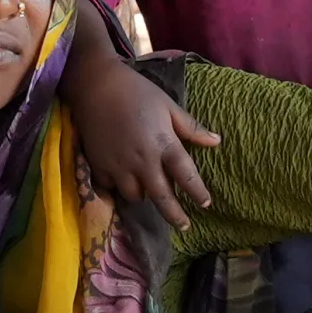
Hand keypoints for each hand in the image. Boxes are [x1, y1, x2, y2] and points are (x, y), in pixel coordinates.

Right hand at [61, 55, 219, 228]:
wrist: (95, 86)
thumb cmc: (137, 92)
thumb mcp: (168, 105)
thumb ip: (191, 127)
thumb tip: (216, 141)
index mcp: (164, 144)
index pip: (187, 176)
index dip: (198, 192)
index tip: (206, 204)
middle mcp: (144, 161)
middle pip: (162, 197)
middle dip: (175, 215)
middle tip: (184, 226)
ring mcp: (120, 167)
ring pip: (136, 196)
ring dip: (144, 196)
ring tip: (148, 190)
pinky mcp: (100, 167)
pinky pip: (112, 187)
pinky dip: (118, 186)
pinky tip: (121, 179)